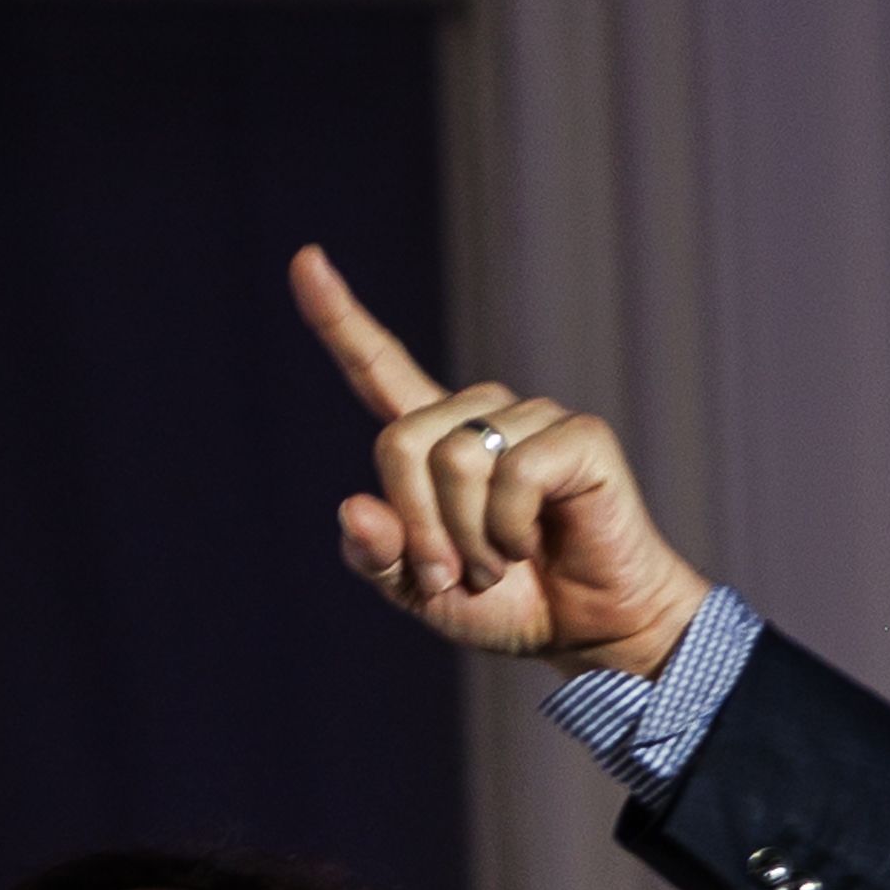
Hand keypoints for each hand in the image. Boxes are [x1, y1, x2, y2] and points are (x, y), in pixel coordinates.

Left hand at [288, 244, 709, 679]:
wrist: (584, 627)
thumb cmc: (503, 602)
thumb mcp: (418, 591)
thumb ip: (378, 556)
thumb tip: (353, 508)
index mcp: (432, 441)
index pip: (377, 369)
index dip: (339, 319)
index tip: (305, 261)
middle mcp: (478, 415)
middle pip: (399, 441)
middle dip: (415, 524)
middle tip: (452, 574)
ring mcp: (531, 418)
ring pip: (455, 461)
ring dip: (468, 539)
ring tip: (498, 564)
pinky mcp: (577, 435)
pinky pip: (514, 475)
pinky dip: (509, 531)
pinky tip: (533, 545)